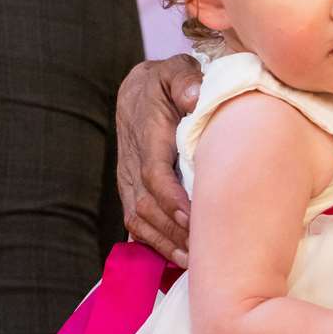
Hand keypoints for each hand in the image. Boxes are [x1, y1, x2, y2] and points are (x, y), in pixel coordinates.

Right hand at [116, 55, 201, 264]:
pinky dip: (152, 242)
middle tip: (203, 251)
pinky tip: (175, 259)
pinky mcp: (131, 188)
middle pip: (146, 206)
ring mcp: (129, 178)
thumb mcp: (177, 71)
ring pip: (138, 218)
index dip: (172, 199)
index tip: (194, 217)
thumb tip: (194, 96)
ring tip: (192, 262)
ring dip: (163, 242)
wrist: (139, 89)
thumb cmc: (168, 81)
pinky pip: (136, 221)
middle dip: (173, 231)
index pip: (155, 175)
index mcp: (148, 136)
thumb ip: (185, 81)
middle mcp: (133, 162)